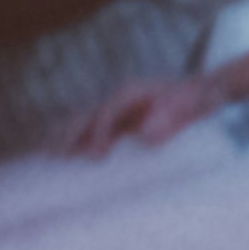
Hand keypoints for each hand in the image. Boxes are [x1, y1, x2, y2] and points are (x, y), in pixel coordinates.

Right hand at [68, 71, 221, 159]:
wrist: (204, 92)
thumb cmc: (199, 99)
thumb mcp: (192, 105)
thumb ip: (171, 118)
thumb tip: (145, 137)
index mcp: (133, 93)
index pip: (108, 112)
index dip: (99, 132)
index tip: (96, 156)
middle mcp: (119, 99)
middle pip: (85, 115)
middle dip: (68, 135)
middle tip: (53, 158)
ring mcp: (116, 110)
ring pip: (82, 121)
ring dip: (63, 137)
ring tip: (44, 157)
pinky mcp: (118, 123)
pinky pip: (90, 131)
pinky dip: (73, 141)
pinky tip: (59, 155)